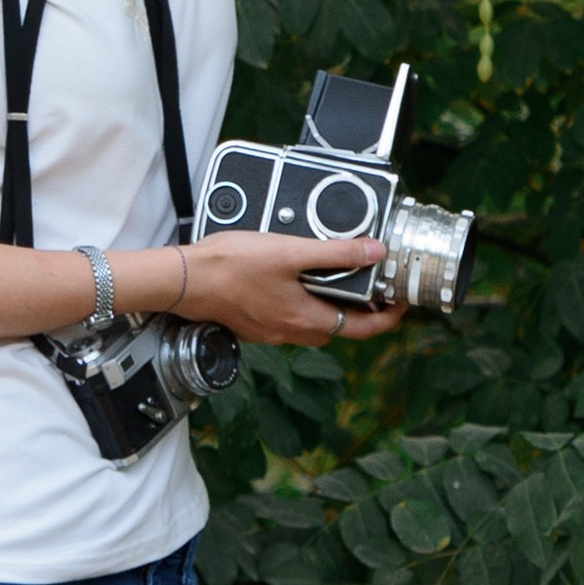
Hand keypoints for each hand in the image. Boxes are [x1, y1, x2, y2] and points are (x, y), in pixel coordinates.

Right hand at [176, 231, 405, 345]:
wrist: (182, 279)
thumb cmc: (229, 267)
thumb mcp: (290, 252)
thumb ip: (336, 254)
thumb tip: (374, 254)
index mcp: (307, 320)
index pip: (365, 330)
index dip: (389, 317)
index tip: (400, 301)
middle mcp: (291, 332)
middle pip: (340, 328)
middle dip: (360, 309)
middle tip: (372, 284)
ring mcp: (271, 330)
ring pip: (314, 323)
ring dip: (329, 305)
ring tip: (334, 276)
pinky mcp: (254, 323)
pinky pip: (289, 316)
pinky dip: (302, 300)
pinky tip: (294, 277)